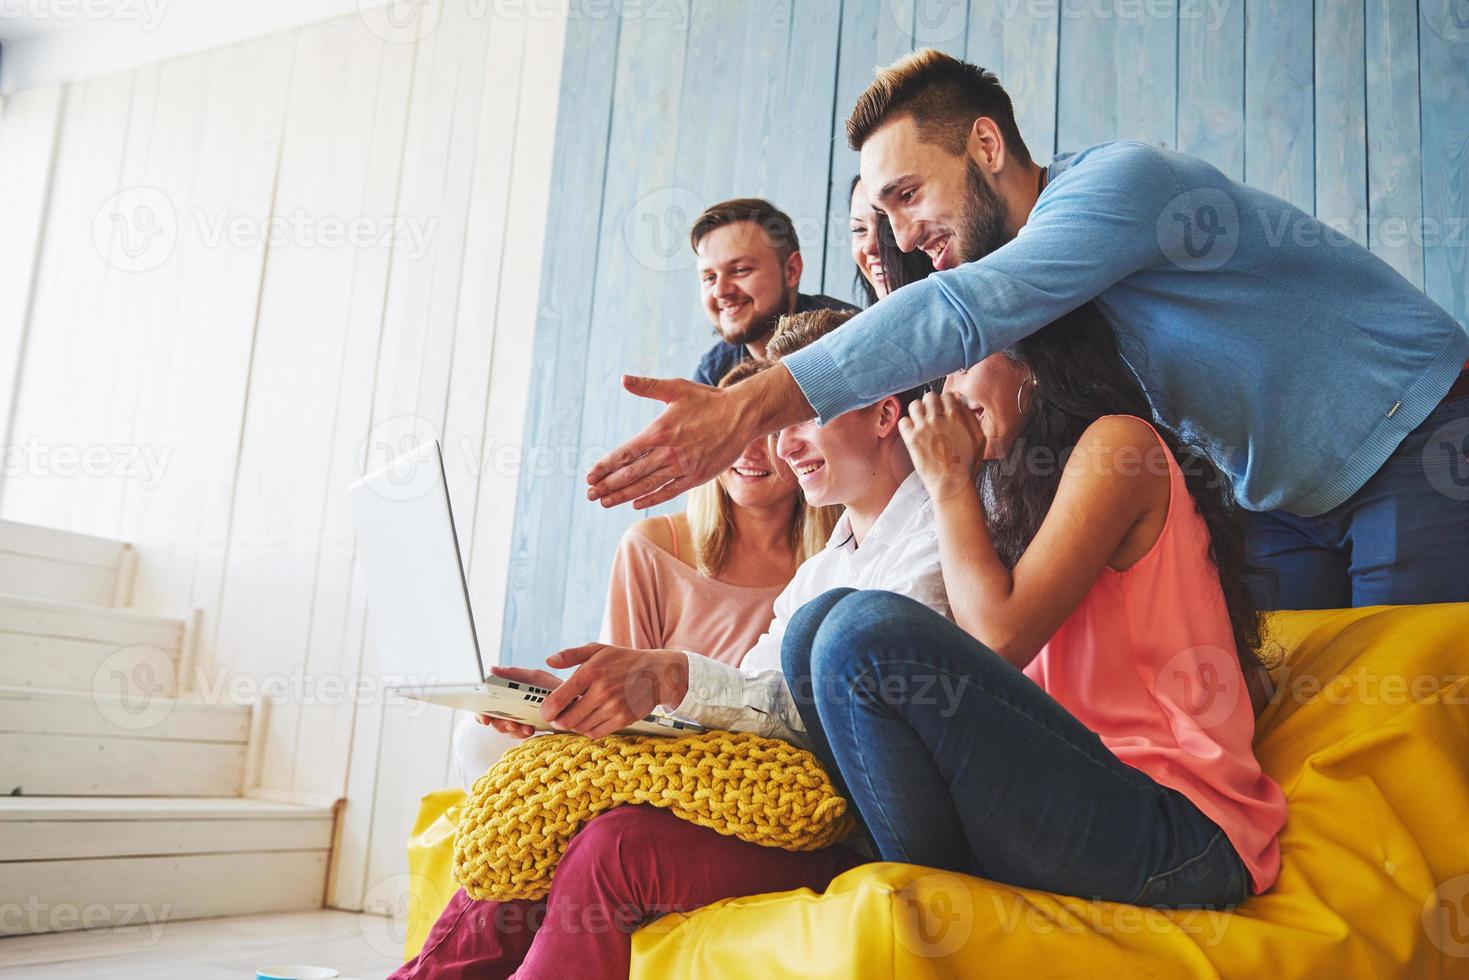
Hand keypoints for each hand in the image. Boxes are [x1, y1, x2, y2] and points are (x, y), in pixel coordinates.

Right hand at [478, 665, 562, 738]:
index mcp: (507, 694)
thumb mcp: (535, 677)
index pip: (485, 705)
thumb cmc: (553, 687)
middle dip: (499, 724)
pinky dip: (522, 733)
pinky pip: (519, 735)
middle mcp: (509, 708)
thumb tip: (492, 669)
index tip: (485, 718)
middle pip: (493, 720)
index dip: (480, 713)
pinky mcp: (527, 730)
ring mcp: (518, 720)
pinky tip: (530, 730)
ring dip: (512, 729)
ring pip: (505, 730)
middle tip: (511, 724)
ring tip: (524, 727)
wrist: (574, 702)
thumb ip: (515, 674)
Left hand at [538, 644, 689, 738]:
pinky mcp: (623, 720)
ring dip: (575, 724)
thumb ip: (570, 655)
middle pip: (567, 720)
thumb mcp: (597, 649)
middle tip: (560, 715)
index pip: (558, 700)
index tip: (546, 710)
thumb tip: (549, 661)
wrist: (657, 673)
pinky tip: (591, 718)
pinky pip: (595, 733)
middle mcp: (601, 691)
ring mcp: (613, 707)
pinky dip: (589, 729)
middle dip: (559, 720)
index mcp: (591, 672)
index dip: (546, 710)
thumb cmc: (623, 660)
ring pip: (580, 728)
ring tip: (578, 713)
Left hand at [585, 366, 812, 508]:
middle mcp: (668, 452)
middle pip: (631, 473)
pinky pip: (669, 490)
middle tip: (589, 494)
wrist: (742, 415)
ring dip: (622, 495)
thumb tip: (622, 379)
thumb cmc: (708, 399)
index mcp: (659, 430)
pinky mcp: (696, 476)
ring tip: (603, 502)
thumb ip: (647, 386)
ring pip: (647, 485)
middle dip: (607, 485)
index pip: (625, 452)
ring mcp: (682, 467)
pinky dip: (651, 498)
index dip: (605, 466)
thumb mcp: (676, 388)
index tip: (589, 475)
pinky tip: (635, 503)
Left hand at [898, 391, 986, 500]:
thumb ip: (971, 417)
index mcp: (956, 416)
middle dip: (931, 404)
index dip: (946, 402)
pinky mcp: (911, 439)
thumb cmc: (967, 465)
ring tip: (920, 422)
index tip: (944, 410)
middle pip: (929, 397)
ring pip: (914, 405)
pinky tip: (912, 432)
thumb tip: (960, 402)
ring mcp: (923, 428)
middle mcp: (938, 419)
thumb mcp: (979, 438)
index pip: (947, 395)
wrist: (952, 485)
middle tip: (931, 415)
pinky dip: (906, 425)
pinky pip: (903, 421)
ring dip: (917, 412)